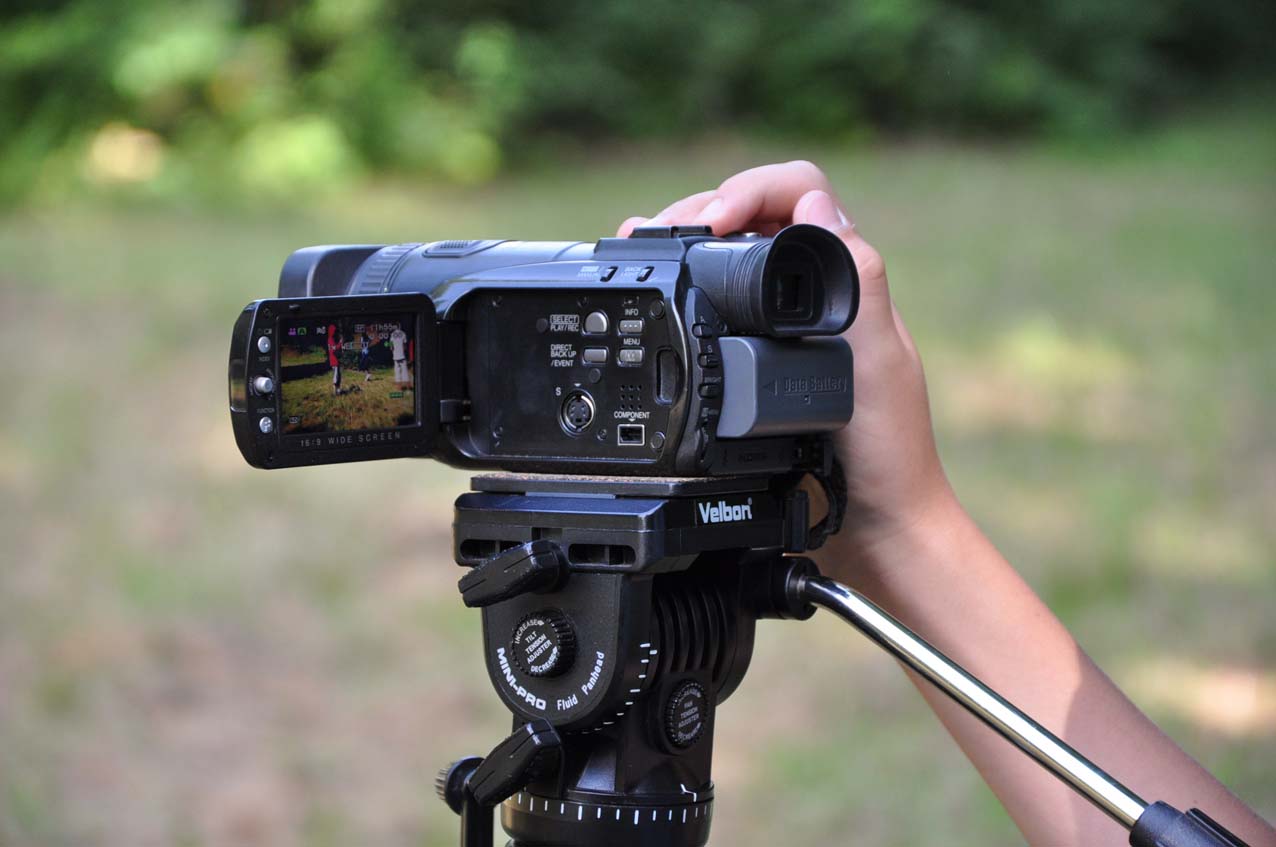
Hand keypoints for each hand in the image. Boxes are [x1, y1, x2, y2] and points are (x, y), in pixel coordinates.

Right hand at [619, 161, 956, 581]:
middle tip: (652, 237)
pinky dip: (683, 288)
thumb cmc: (887, 451)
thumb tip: (817, 207)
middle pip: (751, 217)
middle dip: (698, 210)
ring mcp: (783, 326)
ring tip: (640, 254)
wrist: (872, 527)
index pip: (798, 194)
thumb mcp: (878, 362)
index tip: (710, 220)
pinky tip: (658, 297)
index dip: (749, 190)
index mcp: (848, 279)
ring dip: (684, 244)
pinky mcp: (756, 362)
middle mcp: (816, 293)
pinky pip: (716, 306)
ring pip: (728, 257)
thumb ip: (858, 283)